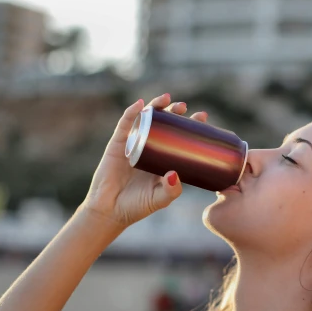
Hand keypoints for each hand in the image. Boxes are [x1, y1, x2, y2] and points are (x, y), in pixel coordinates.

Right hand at [81, 94, 208, 229]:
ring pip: (146, 119)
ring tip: (167, 99)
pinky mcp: (117, 144)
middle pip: (165, 123)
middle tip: (184, 107)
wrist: (110, 211)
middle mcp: (150, 148)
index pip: (179, 137)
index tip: (202, 117)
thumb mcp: (160, 199)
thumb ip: (171, 190)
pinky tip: (140, 104)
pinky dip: (132, 113)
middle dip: (175, 112)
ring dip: (156, 106)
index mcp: (163, 159)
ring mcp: (133, 144)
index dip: (190, 125)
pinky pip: (125, 125)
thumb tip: (175, 174)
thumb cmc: (137, 206)